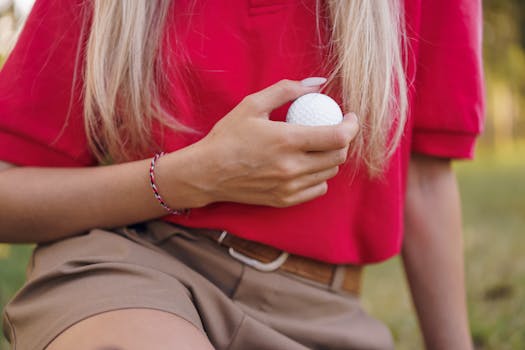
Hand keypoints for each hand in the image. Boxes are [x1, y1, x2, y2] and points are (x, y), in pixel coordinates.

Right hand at [164, 79, 358, 207]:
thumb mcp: (252, 104)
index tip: (349, 117)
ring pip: (330, 172)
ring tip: (318, 145)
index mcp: (287, 140)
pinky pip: (318, 188)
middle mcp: (292, 167)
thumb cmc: (228, 136)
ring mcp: (290, 187)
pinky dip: (319, 176)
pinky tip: (306, 165)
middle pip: (339, 156)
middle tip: (334, 129)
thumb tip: (319, 84)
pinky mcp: (285, 200)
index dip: (352, 125)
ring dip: (331, 157)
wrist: (206, 173)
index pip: (338, 137)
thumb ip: (287, 90)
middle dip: (343, 140)